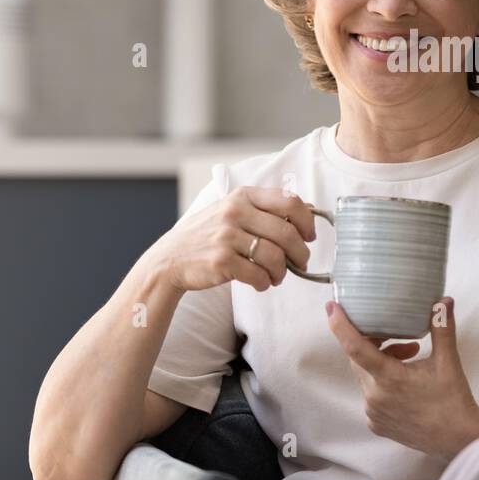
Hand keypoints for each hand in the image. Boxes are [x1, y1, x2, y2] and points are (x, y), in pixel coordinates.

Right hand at [154, 186, 316, 293]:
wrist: (169, 259)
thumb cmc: (207, 236)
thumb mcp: (232, 211)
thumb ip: (265, 209)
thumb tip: (308, 211)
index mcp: (243, 196)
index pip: (290, 201)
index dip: (307, 221)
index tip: (309, 236)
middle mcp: (235, 212)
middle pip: (287, 233)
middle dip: (300, 253)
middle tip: (300, 262)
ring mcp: (226, 236)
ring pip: (275, 257)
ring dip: (282, 272)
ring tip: (277, 276)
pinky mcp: (221, 261)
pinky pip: (258, 275)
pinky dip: (265, 283)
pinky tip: (261, 283)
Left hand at [325, 296, 478, 458]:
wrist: (459, 439)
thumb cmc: (453, 400)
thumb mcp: (448, 361)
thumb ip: (442, 328)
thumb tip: (444, 300)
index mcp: (389, 378)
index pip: (355, 347)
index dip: (340, 326)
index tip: (331, 307)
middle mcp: (375, 397)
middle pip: (359, 358)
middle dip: (375, 342)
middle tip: (401, 338)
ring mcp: (374, 413)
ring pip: (366, 377)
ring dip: (381, 363)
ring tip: (411, 358)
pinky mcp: (377, 425)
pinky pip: (371, 396)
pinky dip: (383, 383)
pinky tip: (406, 384)